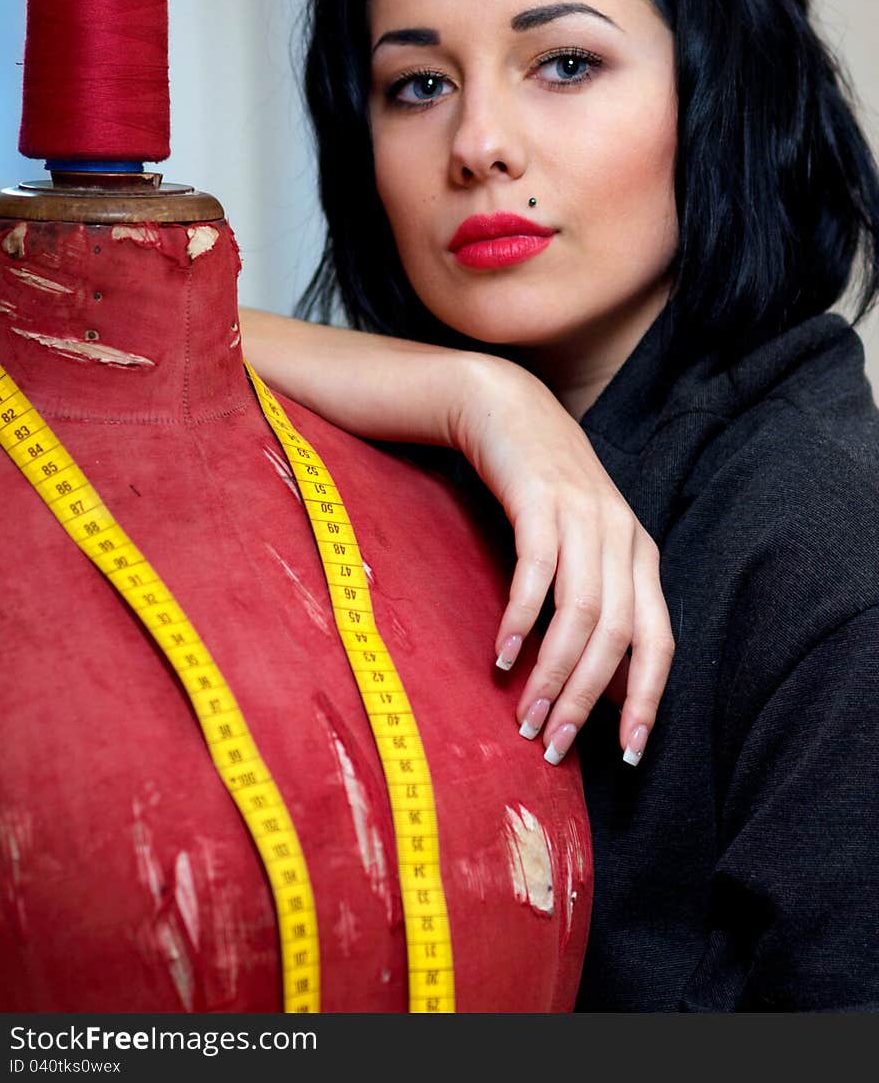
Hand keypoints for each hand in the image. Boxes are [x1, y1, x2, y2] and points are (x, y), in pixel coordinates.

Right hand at [452, 355, 673, 765]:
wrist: (507, 409)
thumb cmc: (542, 489)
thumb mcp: (582, 545)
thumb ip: (593, 601)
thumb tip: (588, 684)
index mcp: (641, 556)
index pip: (659, 641)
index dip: (645, 698)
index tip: (624, 753)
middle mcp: (623, 537)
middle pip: (619, 635)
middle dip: (587, 699)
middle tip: (552, 745)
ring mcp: (584, 515)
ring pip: (582, 611)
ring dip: (553, 671)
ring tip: (524, 713)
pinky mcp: (540, 499)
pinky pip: (538, 571)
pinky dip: (521, 618)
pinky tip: (500, 653)